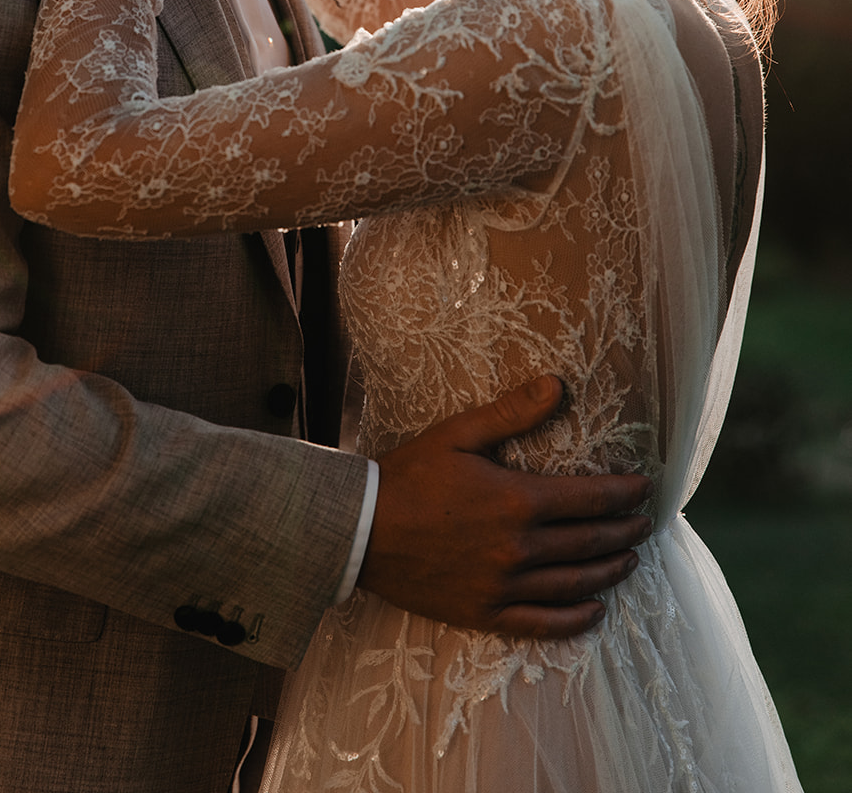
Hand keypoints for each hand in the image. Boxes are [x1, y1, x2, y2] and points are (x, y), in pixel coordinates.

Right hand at [358, 375, 651, 638]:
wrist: (360, 530)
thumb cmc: (408, 475)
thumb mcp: (459, 434)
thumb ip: (512, 412)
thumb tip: (558, 384)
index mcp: (516, 501)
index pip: (589, 499)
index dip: (623, 494)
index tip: (645, 489)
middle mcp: (518, 548)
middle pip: (589, 542)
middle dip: (624, 530)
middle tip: (646, 523)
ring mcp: (503, 585)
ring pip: (574, 583)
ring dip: (608, 570)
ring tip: (629, 560)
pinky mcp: (485, 612)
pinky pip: (542, 622)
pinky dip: (575, 618)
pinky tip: (594, 609)